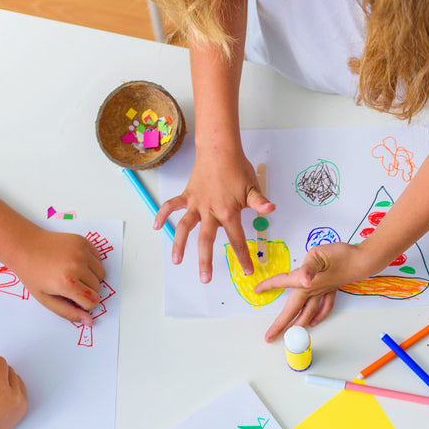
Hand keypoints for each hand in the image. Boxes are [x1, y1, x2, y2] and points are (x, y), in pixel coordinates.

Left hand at [6, 229, 106, 325]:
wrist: (24, 245)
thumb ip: (68, 312)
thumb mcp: (45, 298)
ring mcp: (81, 252)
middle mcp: (76, 266)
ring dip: (91, 277)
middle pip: (97, 288)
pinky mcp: (83, 242)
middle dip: (86, 290)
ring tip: (73, 273)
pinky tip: (75, 262)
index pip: (93, 301)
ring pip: (101, 275)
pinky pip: (99, 260)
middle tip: (68, 284)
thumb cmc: (32, 273)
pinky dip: (91, 264)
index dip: (84, 304)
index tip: (72, 298)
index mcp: (66, 283)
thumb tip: (89, 321)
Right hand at [157, 146, 273, 283]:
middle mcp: (210, 211)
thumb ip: (260, 202)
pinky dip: (163, 215)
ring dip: (179, 244)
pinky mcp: (187, 195)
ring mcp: (196, 204)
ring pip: (185, 227)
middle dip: (206, 261)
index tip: (247, 271)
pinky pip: (172, 206)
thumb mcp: (253, 187)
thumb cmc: (237, 168)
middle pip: (206, 240)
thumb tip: (271, 209)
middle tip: (205, 279)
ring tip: (176, 260)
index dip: (242, 256)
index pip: (237, 239)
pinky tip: (157, 227)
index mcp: (228, 212)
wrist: (219, 149)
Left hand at [256, 241, 382, 339]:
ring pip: (308, 312)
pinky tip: (315, 321)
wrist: (362, 261)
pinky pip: (323, 307)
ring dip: (298, 324)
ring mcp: (322, 292)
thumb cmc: (340, 255)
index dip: (268, 286)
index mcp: (304, 281)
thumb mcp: (319, 255)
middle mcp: (312, 290)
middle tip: (269, 338)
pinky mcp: (331, 290)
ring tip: (290, 333)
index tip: (256, 291)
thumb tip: (303, 279)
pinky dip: (318, 315)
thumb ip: (309, 267)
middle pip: (292, 310)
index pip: (282, 283)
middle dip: (280, 325)